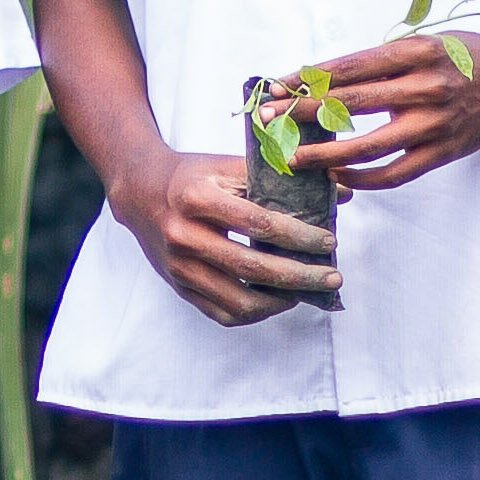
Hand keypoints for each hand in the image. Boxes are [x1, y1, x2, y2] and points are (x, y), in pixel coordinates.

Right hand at [107, 151, 337, 324]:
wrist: (139, 192)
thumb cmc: (192, 176)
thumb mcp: (227, 165)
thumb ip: (279, 179)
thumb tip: (340, 192)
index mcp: (197, 198)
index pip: (259, 224)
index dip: (299, 237)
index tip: (329, 241)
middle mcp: (183, 236)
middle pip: (253, 269)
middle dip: (301, 276)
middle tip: (332, 277)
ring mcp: (179, 267)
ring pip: (239, 302)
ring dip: (281, 302)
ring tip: (307, 292)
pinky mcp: (179, 287)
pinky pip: (223, 315)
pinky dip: (256, 314)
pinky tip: (277, 300)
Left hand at [287, 32, 479, 190]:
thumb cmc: (463, 55)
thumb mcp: (422, 42)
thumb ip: (381, 61)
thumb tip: (324, 78)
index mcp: (415, 53)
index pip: (349, 67)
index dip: (309, 78)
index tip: (277, 85)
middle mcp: (424, 86)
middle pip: (352, 103)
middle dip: (305, 111)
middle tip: (269, 119)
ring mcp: (435, 123)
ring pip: (370, 145)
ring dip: (327, 153)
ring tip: (295, 157)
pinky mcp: (444, 151)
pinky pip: (397, 172)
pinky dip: (365, 177)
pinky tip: (339, 176)